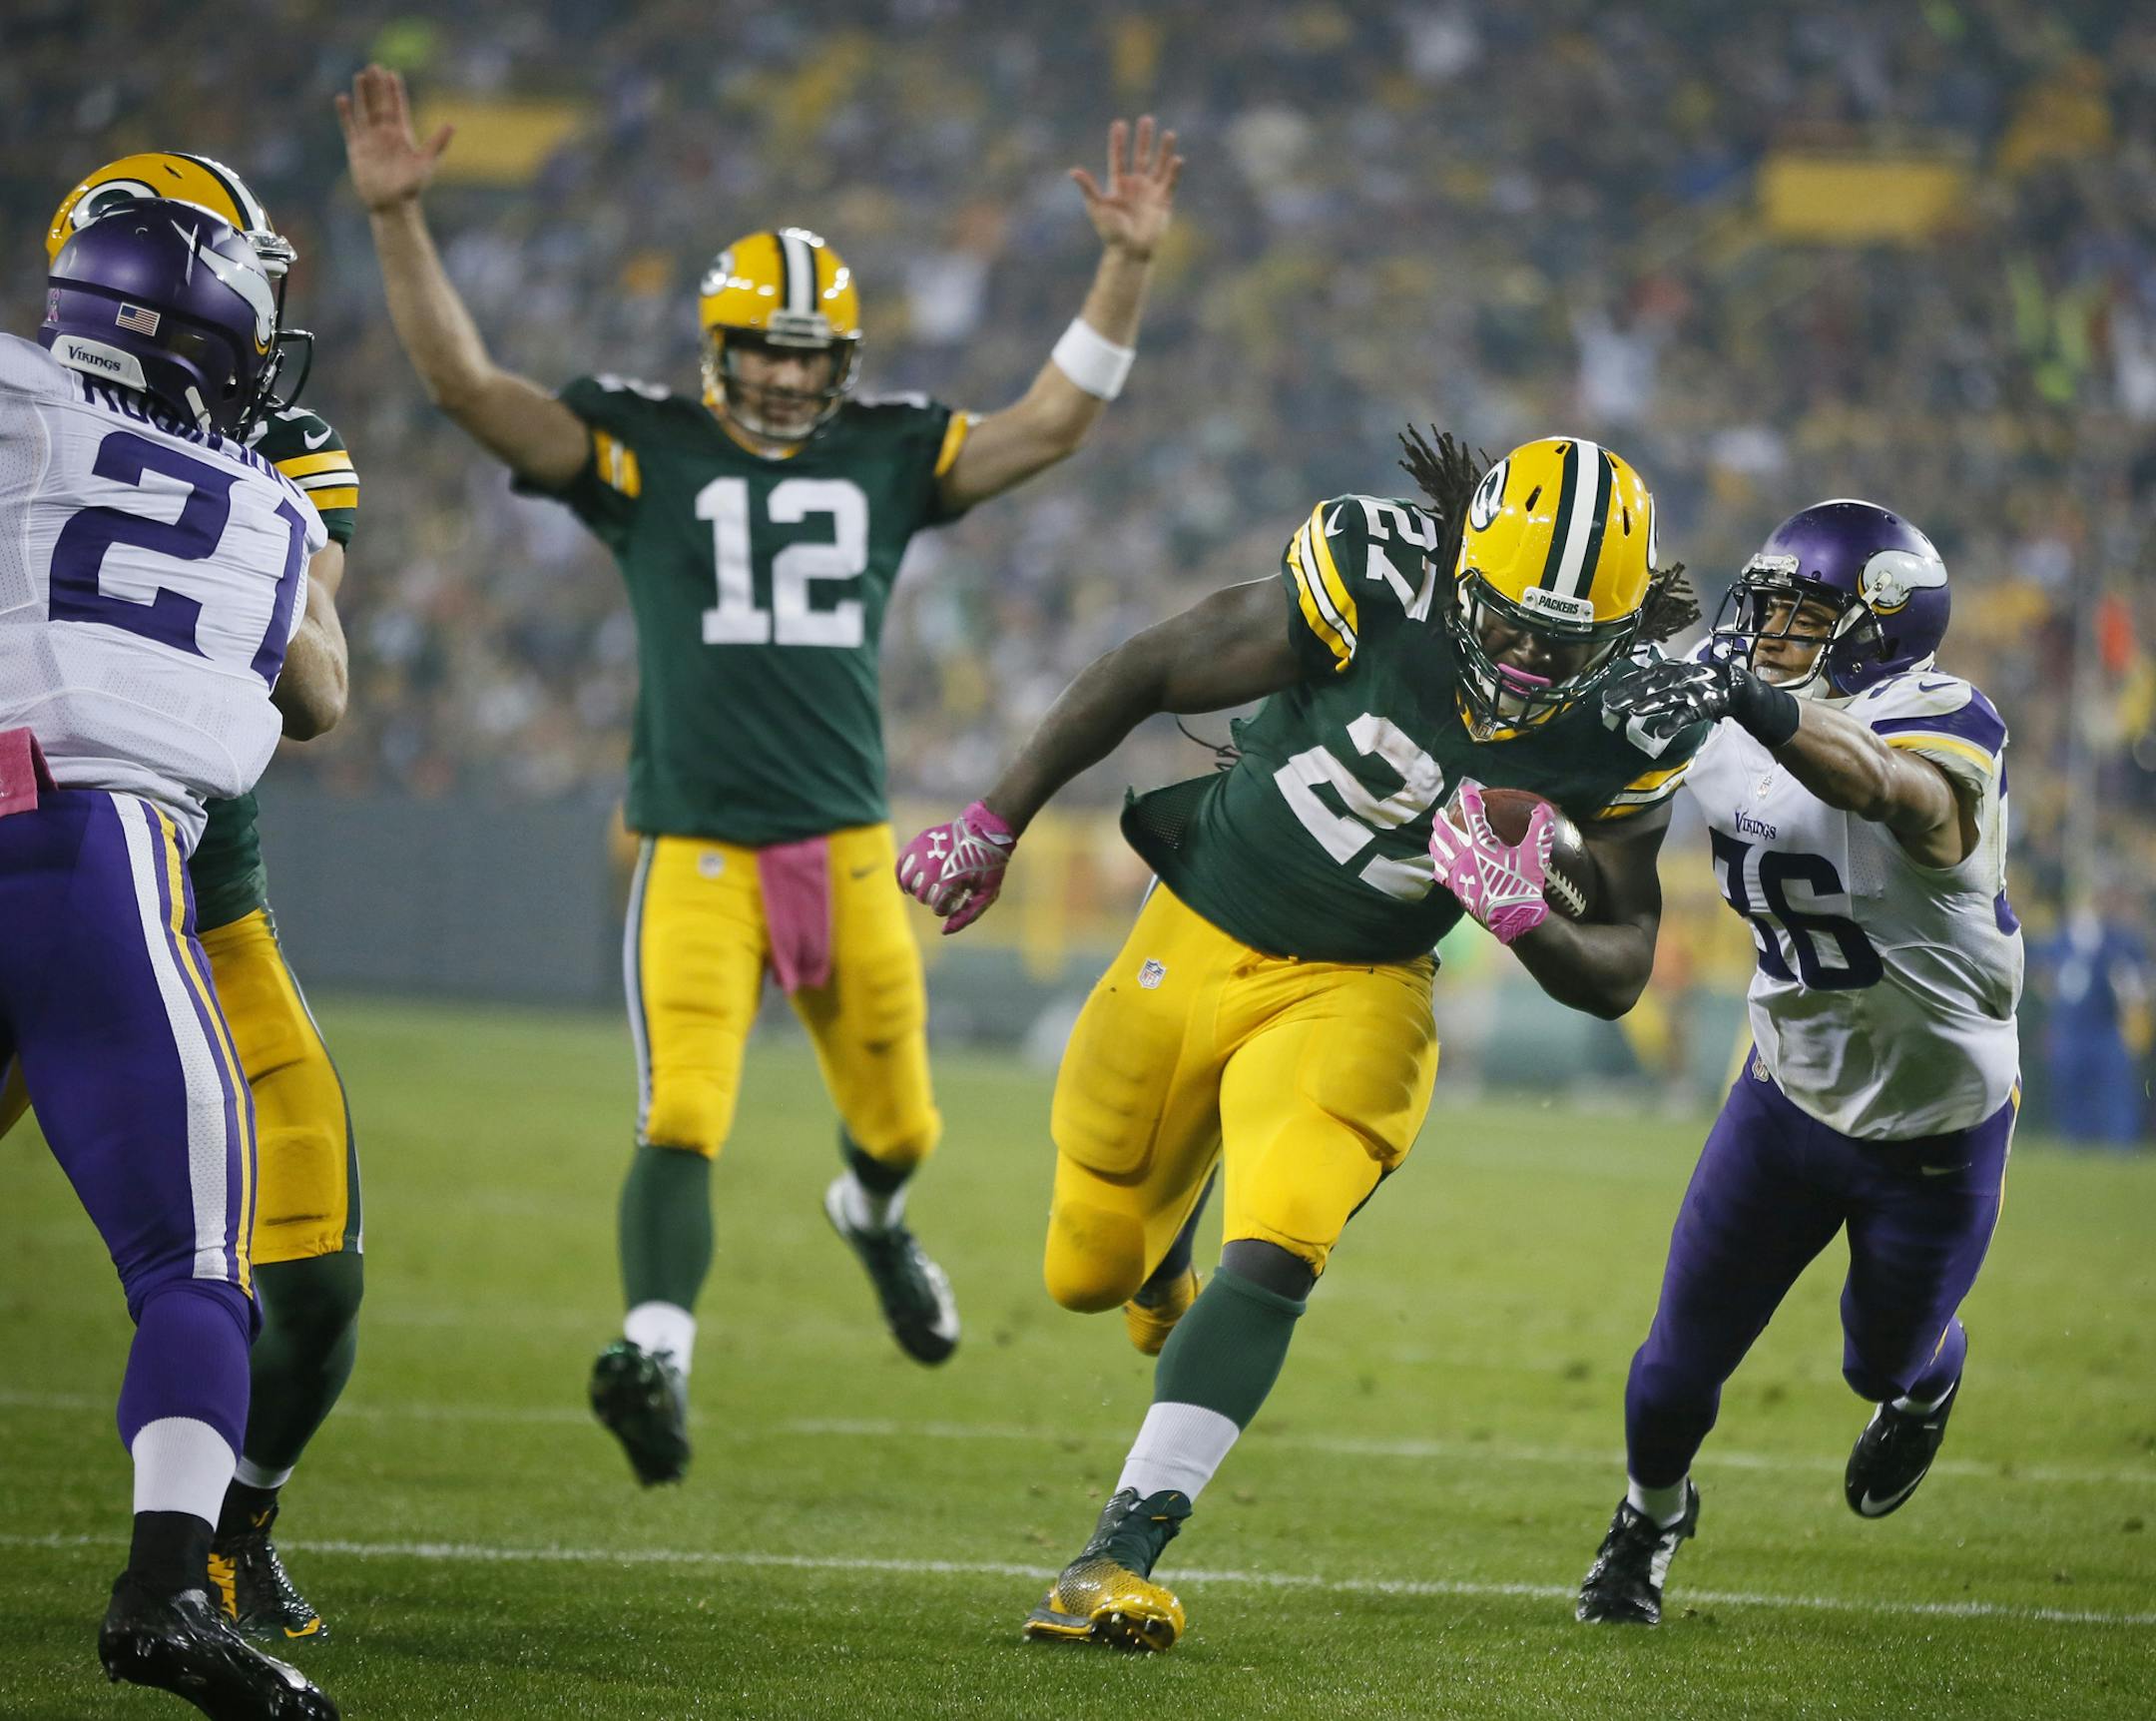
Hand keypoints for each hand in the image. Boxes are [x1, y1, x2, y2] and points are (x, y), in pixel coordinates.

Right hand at [335, 64, 454, 213]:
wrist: (392, 205)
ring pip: (365, 111)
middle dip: (377, 86)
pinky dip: (345, 114)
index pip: (398, 107)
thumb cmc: (412, 187)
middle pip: (380, 104)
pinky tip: (342, 98)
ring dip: (362, 94)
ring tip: (360, 75)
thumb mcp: (427, 163)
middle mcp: (385, 134)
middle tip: (375, 65)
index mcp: (402, 135)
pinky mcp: (357, 149)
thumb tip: (452, 124)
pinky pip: (350, 127)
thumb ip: (437, 143)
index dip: (395, 91)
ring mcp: (370, 140)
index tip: (393, 73)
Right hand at [895, 801, 1017, 934]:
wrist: (985, 830)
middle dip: (932, 898)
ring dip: (916, 889)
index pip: (937, 907)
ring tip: (927, 887)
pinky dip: (901, 877)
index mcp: (949, 881)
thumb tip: (943, 931)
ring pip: (907, 882)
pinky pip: (900, 865)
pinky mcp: (918, 842)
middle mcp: (932, 867)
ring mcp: (923, 853)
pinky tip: (907, 884)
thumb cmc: (988, 865)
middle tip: (943, 891)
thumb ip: (966, 915)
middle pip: (921, 896)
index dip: (945, 908)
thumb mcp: (986, 894)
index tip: (954, 900)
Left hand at [1071, 117, 1182, 259]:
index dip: (1118, 142)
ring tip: (1168, 133)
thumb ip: (1088, 188)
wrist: (1130, 252)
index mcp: (1119, 186)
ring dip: (1163, 150)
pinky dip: (1174, 171)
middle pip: (1140, 157)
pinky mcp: (1163, 202)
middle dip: (1143, 139)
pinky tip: (1177, 158)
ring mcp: (1150, 193)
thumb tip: (1073, 171)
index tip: (1119, 124)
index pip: (1118, 159)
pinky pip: (1170, 183)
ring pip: (1158, 166)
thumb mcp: (1097, 208)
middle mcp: (1135, 186)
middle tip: (1146, 119)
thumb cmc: (1111, 232)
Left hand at [1428, 781, 1553, 946]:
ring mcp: (1458, 873)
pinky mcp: (1457, 888)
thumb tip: (1543, 808)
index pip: (1473, 817)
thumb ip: (1539, 830)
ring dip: (1436, 840)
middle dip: (1443, 820)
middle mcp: (1465, 856)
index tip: (1465, 790)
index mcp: (1483, 845)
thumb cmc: (1522, 884)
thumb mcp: (1535, 855)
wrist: (1510, 916)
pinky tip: (1436, 865)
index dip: (1469, 801)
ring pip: (1440, 852)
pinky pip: (1442, 875)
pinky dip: (1438, 866)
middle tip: (1440, 813)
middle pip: (1447, 833)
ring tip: (1434, 833)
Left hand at [1602, 652, 1797, 751]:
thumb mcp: (1678, 676)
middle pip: (1650, 685)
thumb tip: (1630, 686)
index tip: (1608, 692)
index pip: (1644, 675)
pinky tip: (1660, 733)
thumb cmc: (1701, 682)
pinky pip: (1685, 716)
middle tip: (1610, 703)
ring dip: (1648, 705)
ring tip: (1632, 712)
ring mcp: (1690, 691)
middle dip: (1629, 694)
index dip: (1626, 684)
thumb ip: (1657, 680)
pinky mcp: (1701, 706)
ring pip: (1666, 697)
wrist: (1735, 686)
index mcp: (1672, 669)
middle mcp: (1679, 677)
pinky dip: (1673, 724)